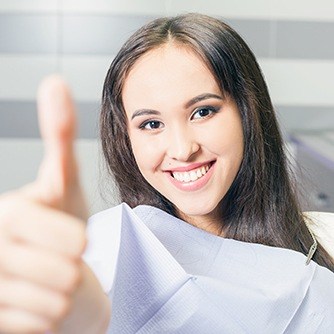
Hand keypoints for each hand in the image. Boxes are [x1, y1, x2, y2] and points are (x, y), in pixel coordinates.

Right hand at [0, 75, 87, 332]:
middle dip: (73, 269)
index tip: (68, 237)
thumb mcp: (64, 182)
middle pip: (67, 274)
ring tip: (48, 278)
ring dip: (62, 294)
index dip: (80, 241)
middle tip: (58, 259)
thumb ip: (59, 135)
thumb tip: (55, 81)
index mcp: (7, 214)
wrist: (49, 272)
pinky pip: (43, 325)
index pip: (73, 242)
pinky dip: (49, 317)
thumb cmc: (61, 225)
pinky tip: (35, 301)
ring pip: (56, 303)